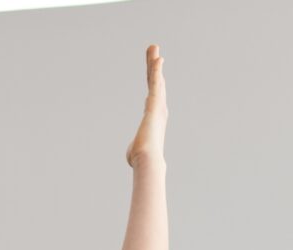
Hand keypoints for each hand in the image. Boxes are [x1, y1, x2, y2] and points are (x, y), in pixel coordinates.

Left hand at [126, 44, 165, 165]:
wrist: (146, 158)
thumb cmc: (141, 158)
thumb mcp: (135, 150)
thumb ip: (136, 146)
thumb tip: (134, 155)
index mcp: (154, 116)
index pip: (153, 93)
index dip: (154, 79)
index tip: (153, 68)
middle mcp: (158, 108)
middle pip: (156, 82)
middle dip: (154, 65)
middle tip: (153, 50)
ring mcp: (157, 105)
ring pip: (156, 79)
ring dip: (154, 63)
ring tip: (153, 47)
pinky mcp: (154, 104)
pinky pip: (155, 83)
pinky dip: (156, 70)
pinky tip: (157, 58)